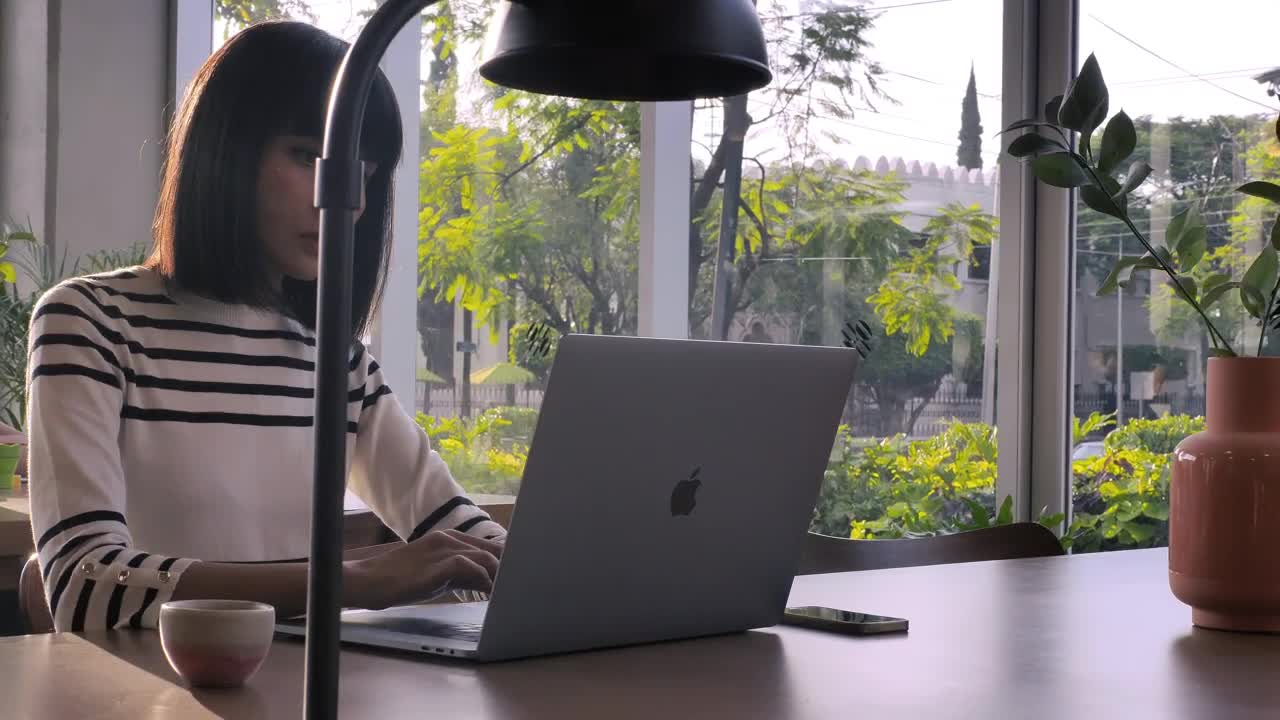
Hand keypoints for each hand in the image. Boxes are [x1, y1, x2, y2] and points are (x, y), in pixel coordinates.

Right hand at [345, 530, 502, 609]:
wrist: (369, 581)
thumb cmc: (399, 580)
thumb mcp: (436, 576)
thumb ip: (460, 576)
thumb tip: (484, 583)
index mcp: (447, 538)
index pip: (486, 546)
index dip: (503, 560)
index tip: (515, 574)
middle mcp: (448, 539)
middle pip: (491, 548)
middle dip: (507, 566)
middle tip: (519, 584)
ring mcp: (443, 549)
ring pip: (486, 557)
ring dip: (499, 575)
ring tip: (508, 591)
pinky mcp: (439, 564)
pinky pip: (472, 568)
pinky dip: (484, 580)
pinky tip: (489, 592)